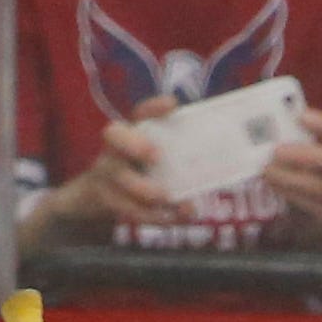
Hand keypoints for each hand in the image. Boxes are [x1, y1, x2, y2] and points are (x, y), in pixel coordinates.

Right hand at [21, 95, 180, 242]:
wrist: (96, 198)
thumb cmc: (138, 176)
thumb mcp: (154, 164)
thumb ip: (180, 162)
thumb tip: (224, 168)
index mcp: (131, 136)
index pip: (139, 115)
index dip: (153, 109)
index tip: (172, 103)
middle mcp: (115, 150)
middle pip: (114, 136)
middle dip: (134, 143)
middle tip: (155, 155)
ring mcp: (107, 174)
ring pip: (119, 177)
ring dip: (144, 188)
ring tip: (166, 196)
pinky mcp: (106, 198)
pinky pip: (124, 207)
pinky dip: (150, 215)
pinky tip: (171, 218)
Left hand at [263, 108, 321, 247]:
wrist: (319, 215)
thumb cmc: (308, 174)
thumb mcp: (308, 154)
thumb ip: (294, 139)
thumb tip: (259, 121)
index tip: (299, 116)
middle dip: (304, 154)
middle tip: (276, 151)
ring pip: (320, 187)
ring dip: (290, 178)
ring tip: (266, 170)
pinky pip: (312, 205)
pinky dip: (290, 194)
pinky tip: (273, 185)